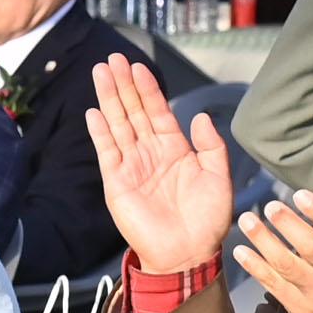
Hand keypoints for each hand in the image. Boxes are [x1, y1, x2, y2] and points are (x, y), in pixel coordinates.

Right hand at [83, 59, 235, 275]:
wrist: (188, 253)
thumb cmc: (207, 220)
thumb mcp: (218, 177)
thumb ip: (210, 145)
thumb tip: (199, 117)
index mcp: (174, 149)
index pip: (158, 111)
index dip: (147, 88)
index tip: (137, 66)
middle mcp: (150, 153)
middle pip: (133, 111)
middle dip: (123, 85)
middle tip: (112, 59)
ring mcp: (132, 166)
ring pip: (118, 125)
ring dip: (108, 99)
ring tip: (100, 74)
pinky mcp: (117, 183)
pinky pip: (107, 152)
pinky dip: (100, 132)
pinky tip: (94, 112)